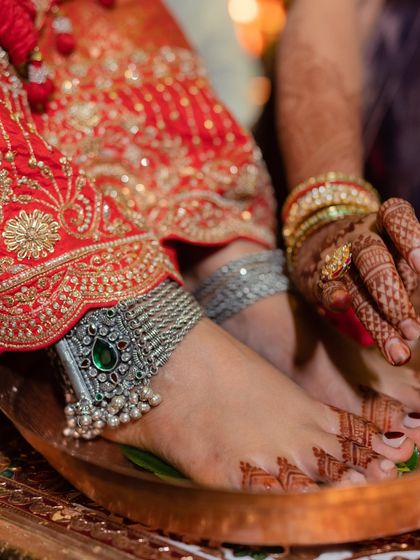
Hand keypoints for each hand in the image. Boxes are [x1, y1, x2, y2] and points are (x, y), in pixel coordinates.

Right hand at [293, 198, 419, 365]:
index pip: (396, 218)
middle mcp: (361, 237)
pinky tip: (342, 305)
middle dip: (395, 299)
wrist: (318, 243)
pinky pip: (327, 288)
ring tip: (398, 353)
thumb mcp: (398, 250)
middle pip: (376, 261)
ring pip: (357, 287)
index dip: (411, 238)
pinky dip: (334, 295)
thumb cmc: (376, 254)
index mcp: (385, 224)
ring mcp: (338, 257)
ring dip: (377, 321)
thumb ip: (413, 272)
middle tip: (413, 332)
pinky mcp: (320, 278)